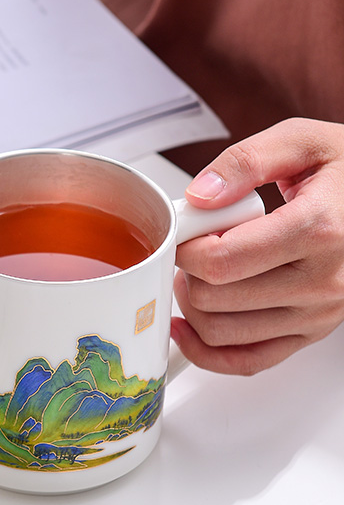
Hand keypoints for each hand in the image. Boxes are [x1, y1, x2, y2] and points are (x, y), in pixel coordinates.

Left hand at [171, 117, 343, 374]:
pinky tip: (188, 326)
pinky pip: (246, 362)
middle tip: (191, 250)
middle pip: (215, 298)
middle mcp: (323, 281)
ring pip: (220, 333)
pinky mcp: (311, 334)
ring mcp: (318, 314)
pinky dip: (206, 351)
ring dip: (191, 307)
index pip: (222, 260)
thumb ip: (244, 162)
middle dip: (186, 273)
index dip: (185, 249)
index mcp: (319, 230)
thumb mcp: (300, 142)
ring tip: (199, 275)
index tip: (182, 234)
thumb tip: (199, 196)